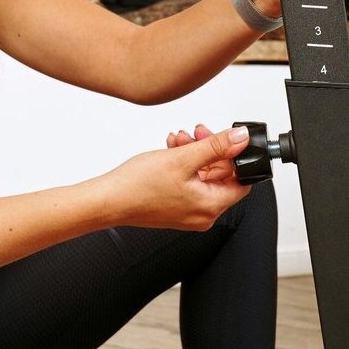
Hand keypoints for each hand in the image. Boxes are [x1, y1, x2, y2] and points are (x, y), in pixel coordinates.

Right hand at [98, 126, 250, 230]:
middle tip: (197, 134)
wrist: (107, 200)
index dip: (236, 157)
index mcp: (210, 207)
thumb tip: (241, 138)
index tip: (227, 140)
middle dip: (210, 149)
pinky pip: (189, 181)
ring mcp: (188, 211)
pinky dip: (184, 163)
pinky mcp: (175, 206)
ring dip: (194, 152)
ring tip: (179, 140)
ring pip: (203, 175)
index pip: (241, 181)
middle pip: (221, 175)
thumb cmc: (138, 187)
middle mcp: (202, 214)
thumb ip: (217, 146)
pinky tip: (172, 149)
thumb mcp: (183, 158)